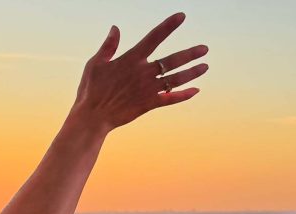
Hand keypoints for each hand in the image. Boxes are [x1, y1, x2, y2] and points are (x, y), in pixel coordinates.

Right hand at [71, 13, 208, 133]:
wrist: (92, 116)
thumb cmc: (91, 90)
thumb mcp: (95, 63)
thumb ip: (108, 46)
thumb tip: (115, 28)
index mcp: (131, 58)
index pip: (154, 37)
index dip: (169, 25)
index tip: (181, 16)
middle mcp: (143, 72)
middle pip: (173, 60)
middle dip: (190, 54)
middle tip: (204, 49)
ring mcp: (148, 89)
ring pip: (176, 79)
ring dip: (192, 72)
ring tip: (205, 66)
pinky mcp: (148, 104)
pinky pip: (170, 99)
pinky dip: (183, 95)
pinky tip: (195, 91)